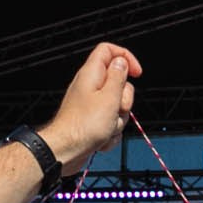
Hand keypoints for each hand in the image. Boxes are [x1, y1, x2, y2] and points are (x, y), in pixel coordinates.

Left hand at [39, 42, 141, 164]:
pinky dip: (110, 132)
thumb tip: (122, 62)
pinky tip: (102, 138)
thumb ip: (118, 77)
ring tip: (106, 127)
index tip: (137, 73)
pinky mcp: (92, 120)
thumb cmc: (84, 126)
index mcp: (92, 74)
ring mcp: (91, 104)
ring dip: (118, 119)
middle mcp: (90, 86)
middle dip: (125, 99)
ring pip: (117, 106)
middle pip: (119, 82)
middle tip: (117, 108)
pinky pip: (111, 122)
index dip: (126, 57)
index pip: (109, 51)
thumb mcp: (109, 98)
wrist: (65, 151)